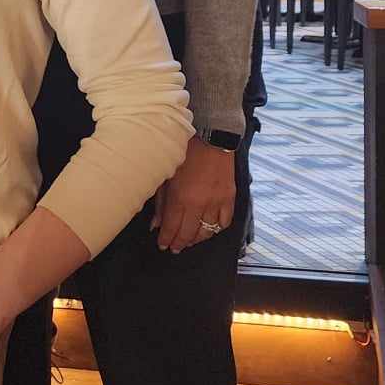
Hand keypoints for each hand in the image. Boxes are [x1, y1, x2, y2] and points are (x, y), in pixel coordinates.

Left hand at [152, 138, 237, 252]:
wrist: (210, 136)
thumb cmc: (184, 153)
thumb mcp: (166, 175)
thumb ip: (161, 202)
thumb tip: (156, 224)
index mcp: (180, 198)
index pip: (172, 228)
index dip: (166, 239)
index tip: (163, 244)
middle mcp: (199, 204)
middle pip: (188, 234)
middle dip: (179, 243)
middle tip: (174, 247)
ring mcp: (216, 202)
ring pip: (207, 232)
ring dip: (196, 239)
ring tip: (189, 241)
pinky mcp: (229, 197)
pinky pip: (224, 222)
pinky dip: (216, 228)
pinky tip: (209, 229)